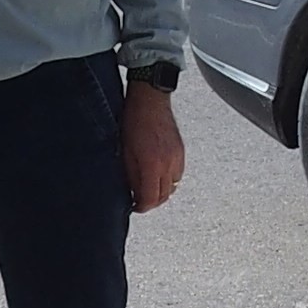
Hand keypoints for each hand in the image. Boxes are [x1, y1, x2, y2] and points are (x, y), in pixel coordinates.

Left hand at [123, 84, 185, 214]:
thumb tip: (133, 193)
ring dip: (161, 191)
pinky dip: (169, 179)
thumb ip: (131, 176)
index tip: (135, 207)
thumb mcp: (126, 152)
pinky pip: (178, 174)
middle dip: (152, 202)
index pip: (151, 199)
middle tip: (140, 200)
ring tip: (148, 187)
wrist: (150, 100)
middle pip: (164, 196)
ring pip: (173, 187)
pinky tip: (158, 174)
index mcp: (152, 165)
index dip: (141, 207)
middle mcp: (169, 164)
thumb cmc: (134, 121)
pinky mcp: (181, 151)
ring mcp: (178, 158)